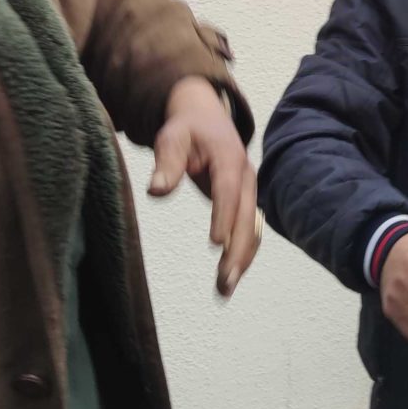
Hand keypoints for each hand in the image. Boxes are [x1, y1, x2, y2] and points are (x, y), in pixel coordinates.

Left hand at [148, 78, 258, 296]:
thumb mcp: (172, 138)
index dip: (224, 216)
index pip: (228, 190)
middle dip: (237, 251)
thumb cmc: (187, 129)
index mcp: (229, 158)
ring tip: (224, 289)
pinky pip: (247, 232)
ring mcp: (248, 191)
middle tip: (224, 281)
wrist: (206, 118)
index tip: (216, 244)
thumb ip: (167, 164)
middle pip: (247, 217)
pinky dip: (241, 255)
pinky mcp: (244, 203)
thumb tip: (156, 191)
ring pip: (251, 230)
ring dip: (241, 260)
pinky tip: (227, 278)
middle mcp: (246, 177)